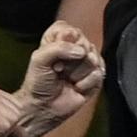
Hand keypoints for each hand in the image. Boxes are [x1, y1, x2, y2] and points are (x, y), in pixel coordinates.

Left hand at [13, 21, 104, 136]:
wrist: (43, 108)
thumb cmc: (38, 83)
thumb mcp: (39, 59)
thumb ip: (58, 47)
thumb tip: (81, 51)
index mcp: (59, 40)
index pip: (69, 29)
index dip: (64, 40)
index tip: (53, 52)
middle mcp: (74, 49)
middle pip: (84, 43)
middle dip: (71, 59)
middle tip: (59, 69)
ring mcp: (86, 63)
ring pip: (93, 58)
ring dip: (77, 72)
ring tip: (67, 79)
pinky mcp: (95, 78)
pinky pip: (98, 73)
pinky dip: (85, 83)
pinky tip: (76, 87)